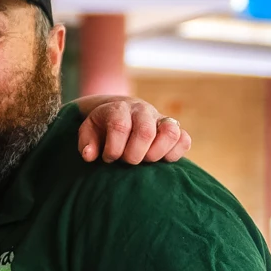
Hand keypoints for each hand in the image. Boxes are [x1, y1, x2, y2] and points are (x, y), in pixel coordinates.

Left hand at [77, 98, 191, 163]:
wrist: (121, 113)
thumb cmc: (103, 128)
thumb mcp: (89, 131)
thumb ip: (87, 142)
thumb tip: (90, 155)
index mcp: (119, 109)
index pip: (120, 126)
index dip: (114, 148)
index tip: (109, 158)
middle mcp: (142, 110)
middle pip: (145, 131)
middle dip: (134, 154)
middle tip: (127, 161)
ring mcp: (161, 119)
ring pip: (170, 132)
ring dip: (157, 153)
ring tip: (146, 160)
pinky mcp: (175, 129)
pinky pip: (184, 140)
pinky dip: (175, 153)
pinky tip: (161, 160)